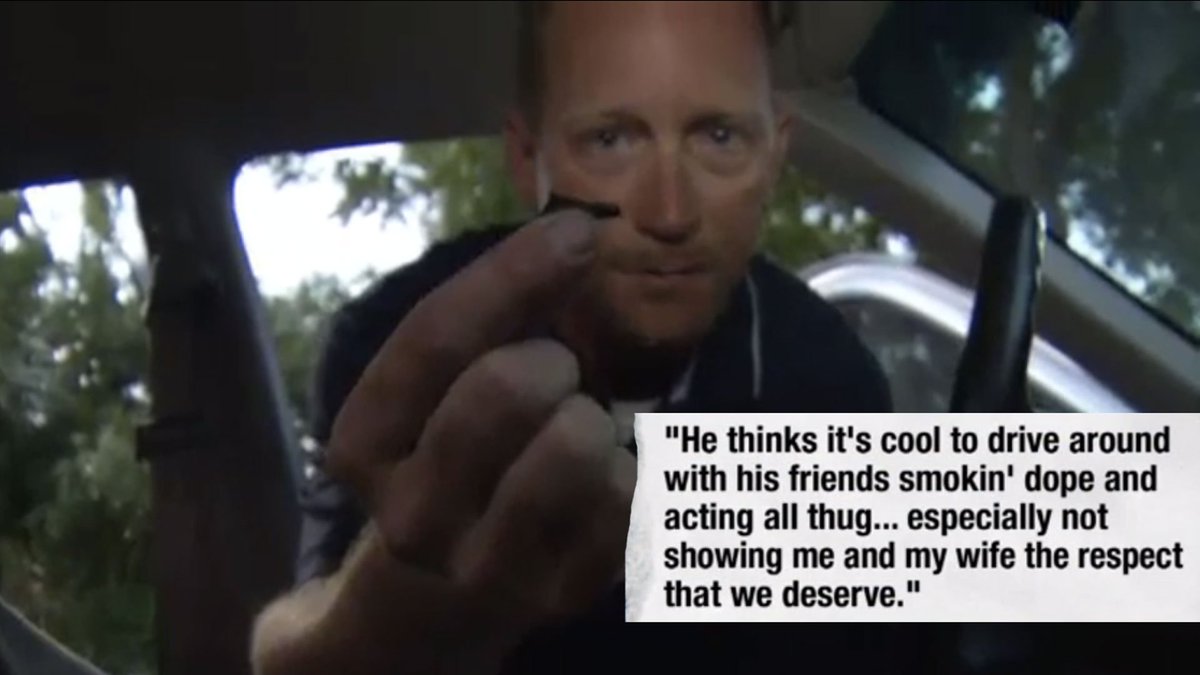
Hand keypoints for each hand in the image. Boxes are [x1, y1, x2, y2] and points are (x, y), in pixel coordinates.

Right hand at [323, 210, 635, 668]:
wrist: (444, 591)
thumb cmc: (452, 456)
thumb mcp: (439, 388)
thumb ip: (494, 311)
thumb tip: (577, 236)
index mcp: (362, 446)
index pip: (435, 337)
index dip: (513, 272)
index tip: (577, 231)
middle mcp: (412, 517)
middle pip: (506, 387)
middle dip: (552, 360)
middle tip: (554, 377)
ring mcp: (485, 567)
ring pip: (575, 444)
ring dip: (592, 417)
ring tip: (572, 434)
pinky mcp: (559, 595)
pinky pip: (628, 492)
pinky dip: (626, 468)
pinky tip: (595, 484)